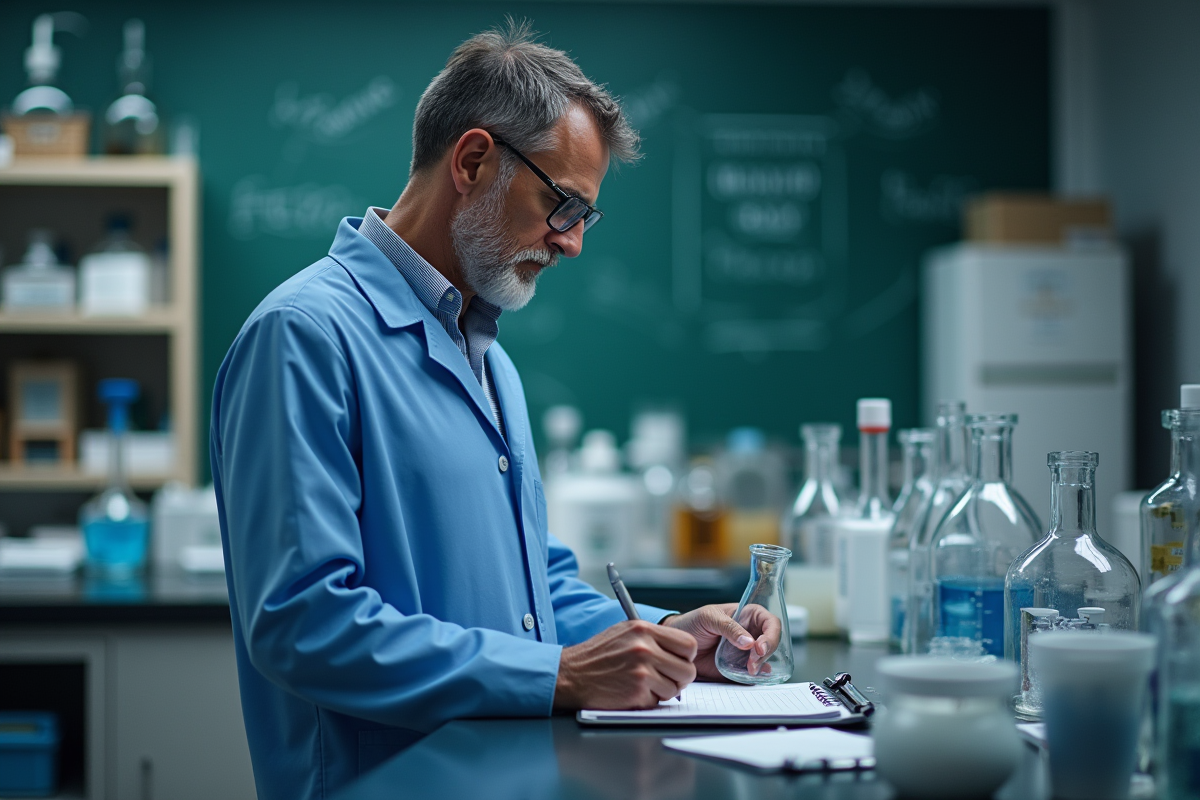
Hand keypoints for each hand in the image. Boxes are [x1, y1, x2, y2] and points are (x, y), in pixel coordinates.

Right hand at [553, 619, 697, 709]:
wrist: (572, 674)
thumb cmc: (598, 655)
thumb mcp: (625, 632)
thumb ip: (653, 637)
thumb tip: (681, 650)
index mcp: (644, 630)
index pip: (688, 644)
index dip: (686, 657)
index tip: (678, 661)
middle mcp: (644, 648)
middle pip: (687, 670)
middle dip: (678, 678)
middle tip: (664, 678)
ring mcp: (641, 671)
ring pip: (674, 689)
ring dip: (662, 691)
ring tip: (642, 684)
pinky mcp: (636, 692)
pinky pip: (657, 702)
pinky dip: (646, 701)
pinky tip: (631, 692)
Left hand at [660, 603, 781, 679]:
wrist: (677, 645)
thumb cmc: (692, 623)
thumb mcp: (708, 618)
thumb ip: (728, 627)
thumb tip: (749, 643)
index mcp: (747, 615)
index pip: (770, 622)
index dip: (771, 634)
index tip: (760, 647)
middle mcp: (750, 634)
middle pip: (771, 642)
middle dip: (766, 653)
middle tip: (752, 662)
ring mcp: (745, 652)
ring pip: (765, 660)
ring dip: (762, 666)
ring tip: (749, 670)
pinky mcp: (738, 668)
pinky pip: (752, 674)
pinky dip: (755, 677)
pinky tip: (750, 676)